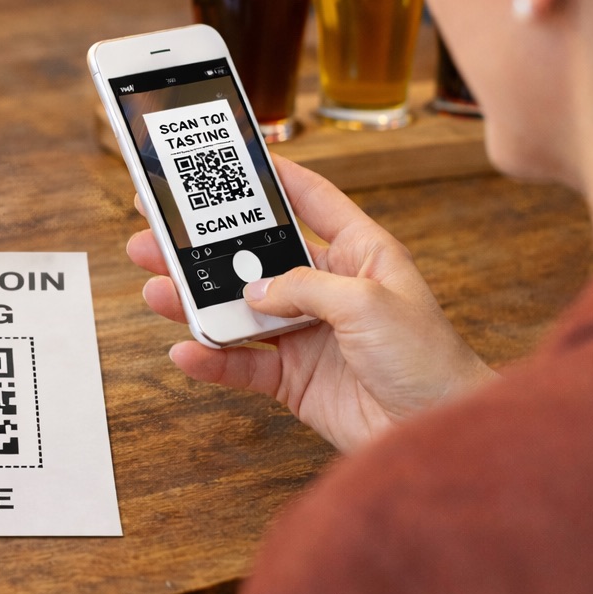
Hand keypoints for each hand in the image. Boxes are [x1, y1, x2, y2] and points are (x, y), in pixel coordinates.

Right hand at [129, 157, 495, 451]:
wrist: (436, 432)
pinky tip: (187, 350)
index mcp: (360, 253)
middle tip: (160, 231)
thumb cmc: (429, 360)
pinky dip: (213, 358)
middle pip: (256, 257)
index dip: (272, 178)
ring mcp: (308, 334)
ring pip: (239, 310)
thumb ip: (305, 286)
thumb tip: (255, 289)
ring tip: (156, 288)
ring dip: (197, 301)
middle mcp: (330, 289)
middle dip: (207, 245)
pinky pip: (243, 363)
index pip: (311, 200)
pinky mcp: (295, 378)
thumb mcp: (368, 302)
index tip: (228, 160)